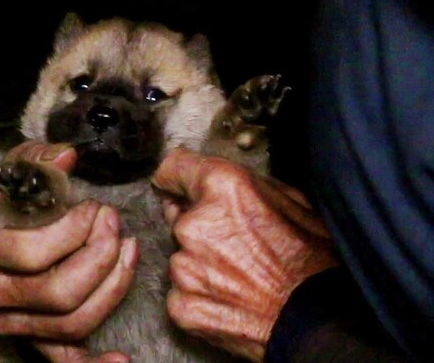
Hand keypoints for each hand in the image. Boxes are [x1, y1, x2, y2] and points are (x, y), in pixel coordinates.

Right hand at [0, 141, 137, 362]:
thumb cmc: (7, 198)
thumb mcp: (15, 168)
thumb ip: (38, 158)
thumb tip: (67, 156)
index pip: (29, 253)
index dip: (73, 233)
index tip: (93, 209)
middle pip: (56, 293)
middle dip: (99, 257)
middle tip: (115, 226)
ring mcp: (6, 320)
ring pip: (70, 323)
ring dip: (112, 287)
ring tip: (128, 251)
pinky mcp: (29, 339)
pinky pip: (62, 361)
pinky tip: (122, 359)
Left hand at [151, 148, 336, 361]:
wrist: (319, 323)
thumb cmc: (312, 263)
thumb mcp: (292, 201)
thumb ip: (242, 185)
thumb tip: (213, 179)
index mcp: (223, 189)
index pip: (173, 169)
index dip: (177, 177)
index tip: (177, 184)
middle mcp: (194, 226)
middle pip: (179, 216)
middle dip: (200, 226)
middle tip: (235, 244)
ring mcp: (184, 268)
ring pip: (182, 256)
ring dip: (201, 263)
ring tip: (240, 275)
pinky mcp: (181, 304)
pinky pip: (182, 292)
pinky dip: (201, 295)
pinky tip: (231, 298)